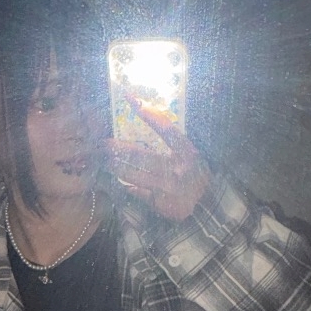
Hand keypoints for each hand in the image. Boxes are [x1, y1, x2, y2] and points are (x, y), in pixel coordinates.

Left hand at [103, 97, 211, 220]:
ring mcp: (166, 186)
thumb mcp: (192, 157)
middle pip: (140, 154)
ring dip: (116, 167)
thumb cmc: (197, 178)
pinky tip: (121, 183)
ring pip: (133, 174)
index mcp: (187, 153)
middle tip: (104, 143)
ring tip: (106, 161)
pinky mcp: (159, 202)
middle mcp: (176, 168)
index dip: (149, 115)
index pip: (166, 129)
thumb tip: (150, 121)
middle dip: (119, 149)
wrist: (206, 208)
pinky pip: (137, 192)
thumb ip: (174, 143)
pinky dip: (129, 187)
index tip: (132, 101)